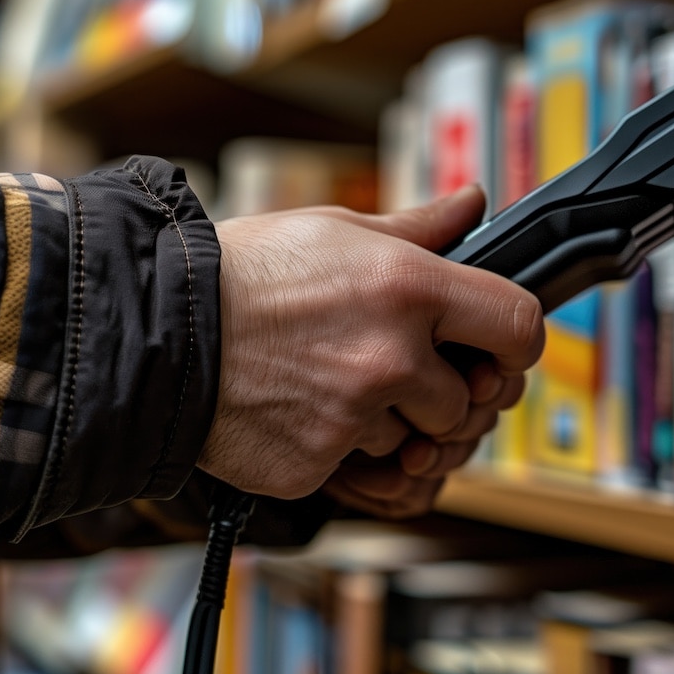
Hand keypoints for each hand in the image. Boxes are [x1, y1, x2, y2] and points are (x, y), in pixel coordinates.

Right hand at [200, 186, 543, 500]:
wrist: (154, 332)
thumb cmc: (242, 272)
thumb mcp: (333, 230)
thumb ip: (418, 228)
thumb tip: (474, 204)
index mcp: (409, 287)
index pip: (519, 327)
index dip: (511, 341)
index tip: (492, 347)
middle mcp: (392, 357)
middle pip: (463, 401)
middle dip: (431, 391)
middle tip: (377, 365)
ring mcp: (355, 419)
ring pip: (406, 440)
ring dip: (377, 422)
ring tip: (317, 379)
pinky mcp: (317, 466)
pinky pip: (349, 468)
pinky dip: (326, 446)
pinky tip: (288, 408)